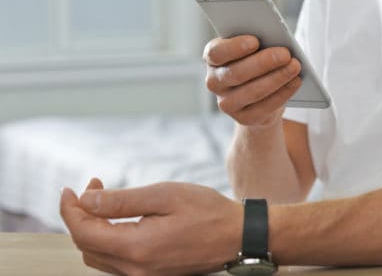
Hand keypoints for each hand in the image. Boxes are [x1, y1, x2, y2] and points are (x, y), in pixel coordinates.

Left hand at [60, 178, 242, 275]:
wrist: (238, 237)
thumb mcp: (164, 196)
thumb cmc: (207, 212)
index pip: (83, 232)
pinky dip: (110, 240)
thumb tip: (85, 201)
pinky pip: (117, 261)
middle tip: (95, 188)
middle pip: (87, 245)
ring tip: (107, 202)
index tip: (70, 189)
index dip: (70, 209)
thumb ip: (121, 200)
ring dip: (94, 228)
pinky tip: (122, 220)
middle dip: (82, 215)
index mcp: (136, 249)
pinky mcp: (152, 275)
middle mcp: (135, 270)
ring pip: (99, 256)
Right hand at [203, 35, 301, 127]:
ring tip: (295, 66)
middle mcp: (214, 82)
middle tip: (285, 54)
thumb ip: (258, 41)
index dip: (234, 48)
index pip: (216, 53)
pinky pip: (265, 107)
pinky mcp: (244, 118)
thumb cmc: (256, 61)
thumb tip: (275, 40)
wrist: (258, 94)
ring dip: (277, 78)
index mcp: (213, 58)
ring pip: (253, 91)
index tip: (255, 41)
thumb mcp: (253, 49)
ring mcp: (227, 103)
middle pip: (236, 73)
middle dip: (263, 63)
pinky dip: (283, 93)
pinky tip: (295, 81)